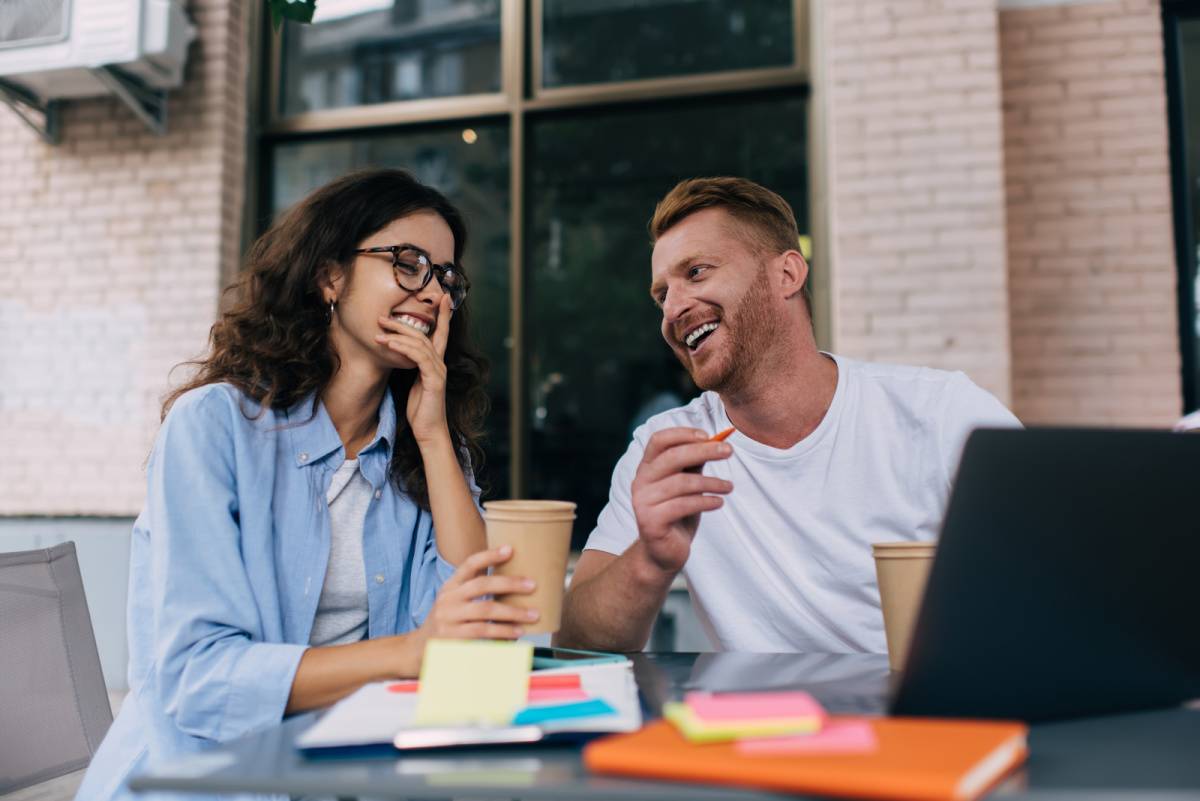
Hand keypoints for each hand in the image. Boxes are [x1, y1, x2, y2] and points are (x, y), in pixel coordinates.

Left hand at [375, 294, 452, 443]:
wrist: (429, 431)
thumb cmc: (422, 409)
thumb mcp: (416, 384)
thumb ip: (414, 368)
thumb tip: (402, 355)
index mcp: (436, 364)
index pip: (442, 334)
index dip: (443, 315)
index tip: (443, 298)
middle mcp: (440, 364)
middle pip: (425, 335)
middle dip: (403, 323)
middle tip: (382, 317)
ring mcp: (438, 371)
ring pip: (420, 344)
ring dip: (397, 335)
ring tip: (379, 331)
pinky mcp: (434, 380)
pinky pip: (418, 358)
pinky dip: (403, 349)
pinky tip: (390, 345)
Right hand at [407, 546, 538, 666]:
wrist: (419, 650)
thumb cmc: (446, 623)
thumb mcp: (453, 601)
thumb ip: (473, 591)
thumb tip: (512, 582)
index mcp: (450, 586)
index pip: (469, 564)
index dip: (489, 555)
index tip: (510, 549)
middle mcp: (448, 599)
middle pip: (482, 585)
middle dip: (510, 584)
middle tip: (532, 585)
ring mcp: (449, 619)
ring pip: (485, 610)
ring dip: (512, 613)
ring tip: (532, 615)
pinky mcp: (452, 638)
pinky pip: (482, 633)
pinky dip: (502, 633)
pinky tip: (516, 633)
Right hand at [631, 428, 732, 573]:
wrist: (663, 552)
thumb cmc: (676, 514)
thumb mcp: (686, 485)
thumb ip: (694, 464)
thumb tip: (716, 441)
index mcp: (647, 468)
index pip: (659, 440)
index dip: (682, 434)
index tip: (708, 435)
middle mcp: (640, 482)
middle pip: (671, 457)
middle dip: (703, 450)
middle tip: (728, 451)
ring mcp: (643, 502)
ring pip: (681, 482)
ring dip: (711, 482)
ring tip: (729, 487)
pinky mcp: (651, 522)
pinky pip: (683, 505)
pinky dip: (706, 501)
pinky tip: (718, 502)